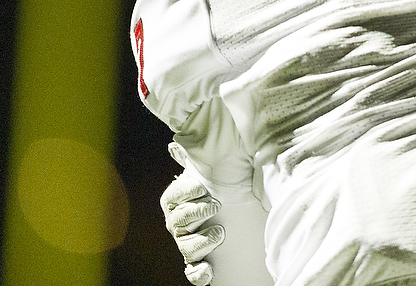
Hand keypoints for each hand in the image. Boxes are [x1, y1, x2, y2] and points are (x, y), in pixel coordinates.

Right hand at [162, 142, 224, 285]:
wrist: (241, 217)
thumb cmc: (225, 189)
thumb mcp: (218, 171)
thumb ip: (200, 158)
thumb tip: (176, 143)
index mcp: (179, 200)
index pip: (174, 196)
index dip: (185, 191)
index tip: (201, 187)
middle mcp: (179, 224)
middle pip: (178, 221)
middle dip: (195, 212)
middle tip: (215, 205)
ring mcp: (188, 244)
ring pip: (186, 247)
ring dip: (202, 242)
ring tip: (221, 233)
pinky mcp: (199, 263)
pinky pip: (193, 273)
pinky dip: (199, 273)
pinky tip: (209, 270)